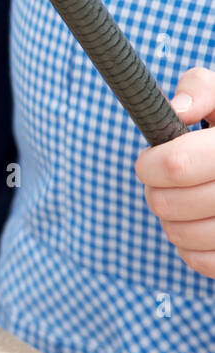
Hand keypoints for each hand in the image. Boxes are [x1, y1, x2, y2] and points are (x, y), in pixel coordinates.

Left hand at [135, 67, 214, 278]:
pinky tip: (199, 224)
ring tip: (182, 202)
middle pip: (170, 204)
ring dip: (170, 220)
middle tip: (163, 182)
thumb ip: (200, 90)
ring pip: (182, 235)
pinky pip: (202, 262)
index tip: (149, 160)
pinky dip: (189, 247)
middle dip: (156, 192)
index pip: (176, 165)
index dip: (149, 165)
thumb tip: (178, 111)